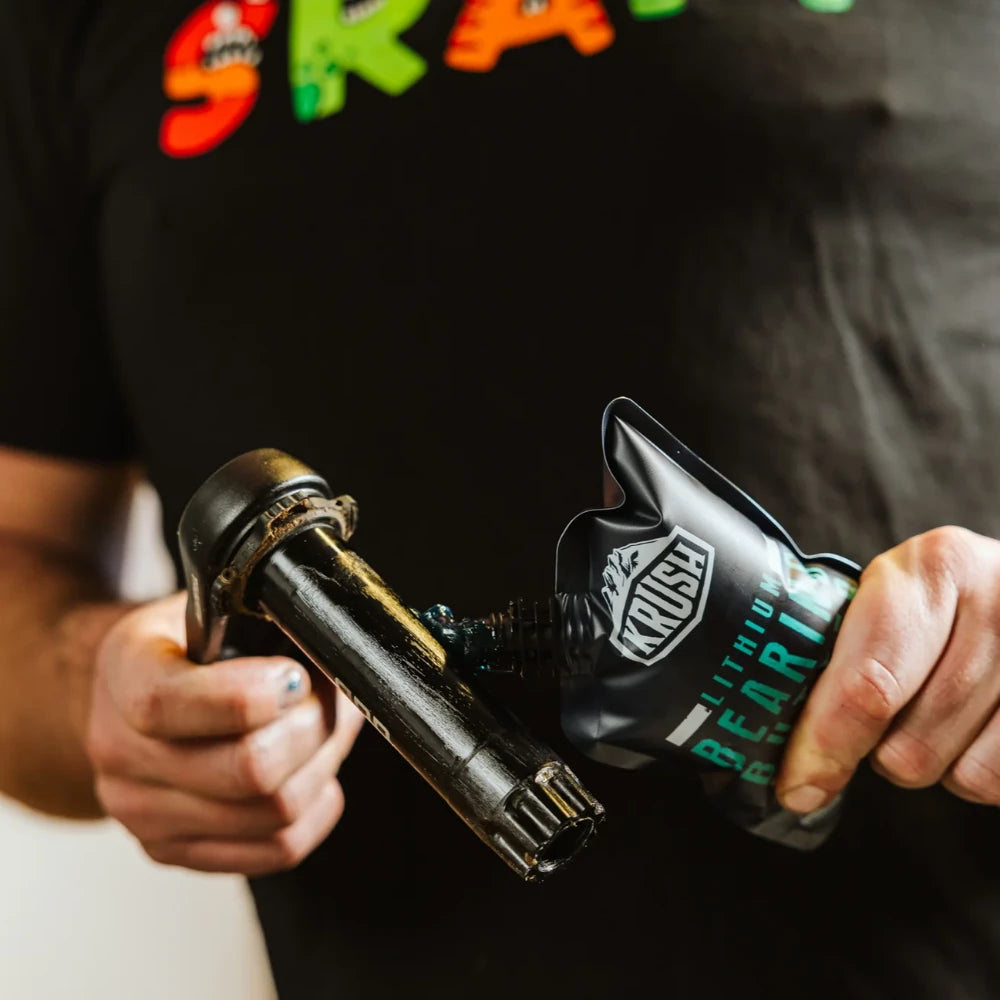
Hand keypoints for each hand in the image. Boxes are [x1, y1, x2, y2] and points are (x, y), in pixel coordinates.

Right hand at [85, 592, 364, 873]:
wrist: (134, 690)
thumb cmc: (191, 643)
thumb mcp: (214, 606)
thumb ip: (262, 622)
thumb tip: (327, 650)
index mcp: (122, 672)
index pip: (168, 704)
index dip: (250, 696)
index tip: (294, 676)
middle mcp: (118, 750)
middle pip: (245, 770)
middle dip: (312, 728)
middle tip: (326, 699)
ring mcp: (141, 811)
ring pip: (273, 814)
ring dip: (321, 765)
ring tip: (325, 729)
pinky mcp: (173, 850)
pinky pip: (276, 850)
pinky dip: (315, 810)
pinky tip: (312, 772)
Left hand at [777, 526, 999, 811]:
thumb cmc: (941, 602)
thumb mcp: (892, 598)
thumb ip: (844, 662)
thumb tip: (799, 772)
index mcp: (935, 568)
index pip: (868, 683)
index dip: (826, 744)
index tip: (797, 785)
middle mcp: (999, 603)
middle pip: (910, 744)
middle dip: (880, 753)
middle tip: (882, 722)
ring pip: (961, 775)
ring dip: (934, 764)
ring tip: (936, 715)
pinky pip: (996, 784)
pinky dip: (977, 771)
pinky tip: (976, 729)